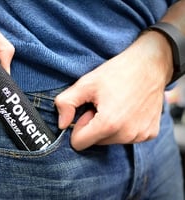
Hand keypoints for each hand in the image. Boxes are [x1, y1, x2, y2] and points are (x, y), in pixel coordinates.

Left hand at [55, 31, 172, 150]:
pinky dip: (124, 127)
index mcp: (108, 123)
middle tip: (102, 105)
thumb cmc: (117, 72)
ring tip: (116, 106)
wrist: (150, 64)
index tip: (88, 111)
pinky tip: (128, 110)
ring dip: (108, 127)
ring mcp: (140, 135)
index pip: (79, 143)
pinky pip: (127, 137)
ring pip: (110, 141)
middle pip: (95, 142)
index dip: (78, 127)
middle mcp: (126, 134)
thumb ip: (66, 103)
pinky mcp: (150, 133)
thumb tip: (62, 124)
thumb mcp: (85, 83)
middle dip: (94, 126)